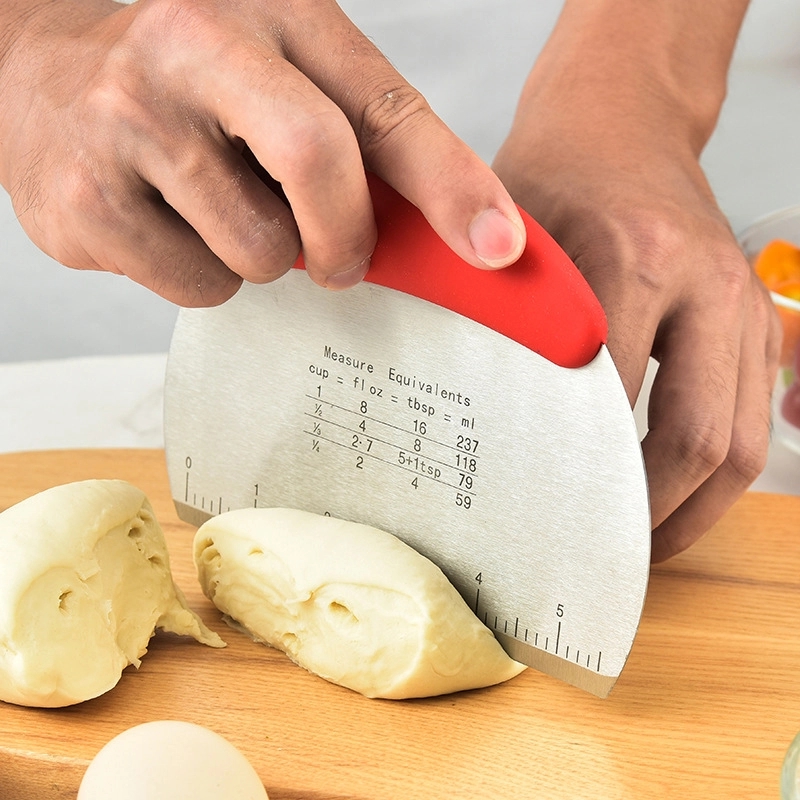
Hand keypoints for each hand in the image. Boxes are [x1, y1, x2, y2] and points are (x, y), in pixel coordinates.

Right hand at [0, 0, 524, 305]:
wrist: (46, 75)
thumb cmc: (193, 86)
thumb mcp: (285, 78)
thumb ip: (364, 146)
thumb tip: (456, 237)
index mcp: (269, 15)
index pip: (381, 107)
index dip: (451, 182)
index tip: (500, 247)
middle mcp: (192, 51)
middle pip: (317, 165)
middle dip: (344, 238)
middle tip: (337, 256)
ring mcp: (128, 125)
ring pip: (259, 252)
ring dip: (262, 256)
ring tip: (221, 210)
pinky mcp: (85, 202)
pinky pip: (199, 287)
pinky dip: (206, 277)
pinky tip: (171, 227)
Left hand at [493, 0, 781, 559]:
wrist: (620, 123)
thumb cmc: (556, 176)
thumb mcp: (509, 240)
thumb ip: (504, 326)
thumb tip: (489, 430)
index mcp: (636, 258)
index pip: (611, 403)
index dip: (582, 478)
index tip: (548, 524)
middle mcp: (705, 285)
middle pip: (697, 439)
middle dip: (652, 516)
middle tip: (605, 557)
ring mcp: (745, 302)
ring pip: (742, 441)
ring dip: (695, 509)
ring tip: (643, 544)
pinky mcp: (759, 318)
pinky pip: (752, 417)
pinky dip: (717, 470)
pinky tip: (672, 495)